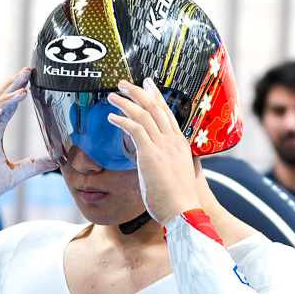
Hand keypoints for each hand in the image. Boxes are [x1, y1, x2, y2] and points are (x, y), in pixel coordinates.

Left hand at [107, 78, 205, 223]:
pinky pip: (134, 129)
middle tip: (125, 83)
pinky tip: (111, 117)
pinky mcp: (151, 153)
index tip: (148, 85)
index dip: (156, 96)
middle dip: (139, 92)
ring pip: (143, 114)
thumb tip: (155, 160)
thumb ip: (166, 161)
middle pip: (156, 107)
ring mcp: (163, 145)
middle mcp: (173, 140)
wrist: (183, 210)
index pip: (167, 113)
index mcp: (180, 143)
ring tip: (113, 96)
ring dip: (126, 102)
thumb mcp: (175, 173)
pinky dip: (122, 120)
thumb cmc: (178, 198)